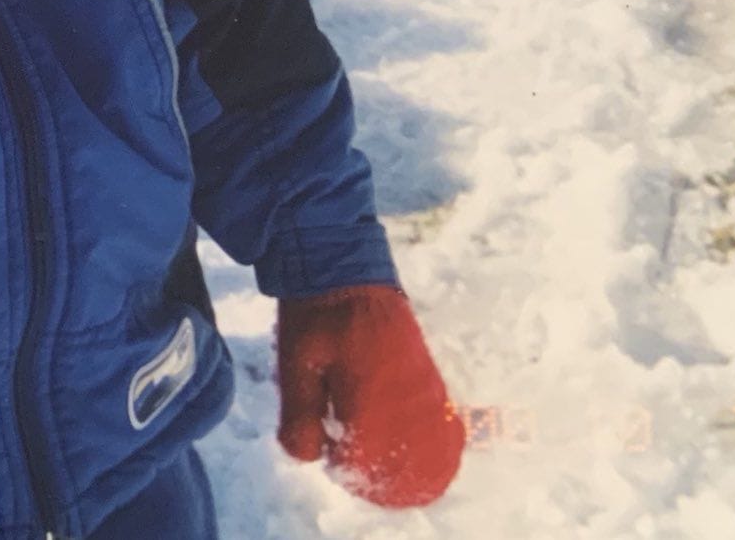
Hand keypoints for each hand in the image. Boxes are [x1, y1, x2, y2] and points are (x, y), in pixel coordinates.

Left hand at [275, 284, 463, 507]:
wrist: (345, 263)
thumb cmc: (315, 313)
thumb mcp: (295, 362)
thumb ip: (300, 414)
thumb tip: (311, 459)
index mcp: (371, 397)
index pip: (368, 462)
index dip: (345, 468)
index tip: (328, 451)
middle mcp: (407, 398)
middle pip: (405, 461)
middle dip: (377, 471)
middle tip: (347, 452)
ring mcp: (424, 386)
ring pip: (427, 444)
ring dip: (404, 459)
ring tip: (374, 452)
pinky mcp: (430, 376)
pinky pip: (439, 424)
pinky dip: (428, 442)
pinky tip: (407, 444)